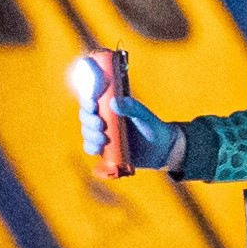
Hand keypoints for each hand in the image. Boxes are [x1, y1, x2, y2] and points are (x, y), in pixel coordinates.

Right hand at [66, 60, 183, 171]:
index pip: (92, 98)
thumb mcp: (143, 115)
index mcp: (110, 105)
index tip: (92, 103)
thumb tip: (114, 102)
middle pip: (85, 116)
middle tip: (100, 124)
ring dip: (90, 134)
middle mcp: (103, 117)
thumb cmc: (151, 126)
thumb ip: (131, 107)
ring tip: (103, 138)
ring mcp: (102, 133)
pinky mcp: (103, 148)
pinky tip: (99, 148)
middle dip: (89, 119)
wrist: (160, 148)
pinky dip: (91, 147)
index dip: (87, 100)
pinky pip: (90, 147)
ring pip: (86, 131)